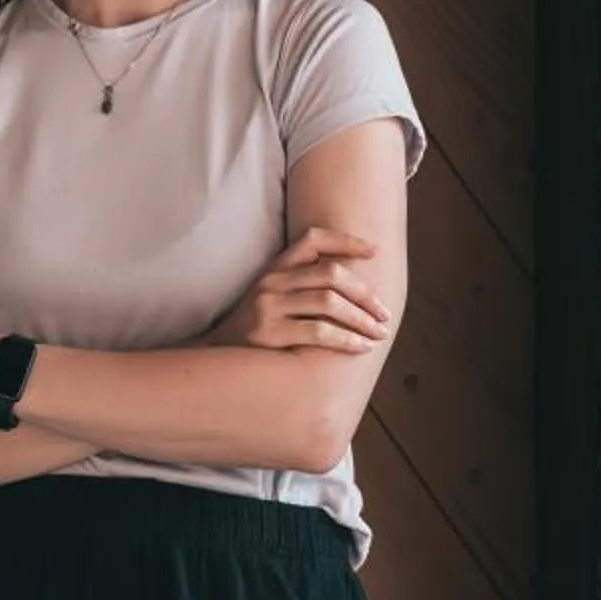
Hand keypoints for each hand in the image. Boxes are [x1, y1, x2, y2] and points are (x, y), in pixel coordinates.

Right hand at [205, 228, 390, 353]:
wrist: (215, 361)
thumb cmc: (254, 330)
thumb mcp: (270, 297)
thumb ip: (301, 285)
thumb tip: (352, 286)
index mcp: (274, 268)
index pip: (313, 239)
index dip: (346, 240)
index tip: (375, 252)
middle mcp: (271, 281)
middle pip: (331, 274)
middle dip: (365, 294)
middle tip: (385, 314)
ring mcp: (268, 306)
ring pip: (329, 302)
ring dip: (362, 319)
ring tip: (379, 334)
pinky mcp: (268, 333)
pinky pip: (319, 331)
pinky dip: (346, 339)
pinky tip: (361, 347)